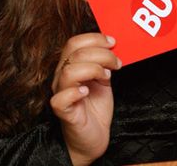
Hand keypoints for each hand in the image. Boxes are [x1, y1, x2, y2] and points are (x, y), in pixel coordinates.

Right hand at [50, 33, 121, 165]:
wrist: (93, 136)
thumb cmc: (95, 107)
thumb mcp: (103, 79)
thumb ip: (104, 63)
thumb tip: (113, 46)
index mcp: (70, 67)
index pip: (74, 43)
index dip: (95, 38)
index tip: (113, 42)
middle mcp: (62, 78)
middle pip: (74, 54)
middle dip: (101, 54)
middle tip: (116, 64)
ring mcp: (61, 94)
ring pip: (68, 72)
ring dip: (92, 69)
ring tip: (106, 77)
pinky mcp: (63, 112)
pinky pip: (60, 99)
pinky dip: (75, 92)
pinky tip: (87, 92)